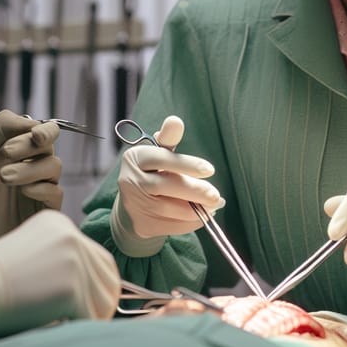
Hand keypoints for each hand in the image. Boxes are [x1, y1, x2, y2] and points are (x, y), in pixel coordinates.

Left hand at [0, 110, 61, 251]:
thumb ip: (2, 126)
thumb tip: (31, 121)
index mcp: (10, 150)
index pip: (39, 131)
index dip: (43, 130)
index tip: (34, 135)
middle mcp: (25, 167)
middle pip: (49, 145)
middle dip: (31, 145)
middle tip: (6, 153)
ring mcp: (33, 190)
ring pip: (54, 166)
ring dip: (31, 167)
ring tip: (4, 178)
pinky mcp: (39, 213)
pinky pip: (56, 193)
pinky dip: (42, 188)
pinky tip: (23, 193)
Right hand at [0, 210, 120, 336]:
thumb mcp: (30, 250)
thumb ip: (58, 258)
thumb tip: (88, 284)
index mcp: (60, 223)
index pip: (98, 257)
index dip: (97, 284)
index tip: (89, 302)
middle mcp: (71, 235)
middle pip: (108, 275)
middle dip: (100, 301)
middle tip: (86, 318)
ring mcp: (73, 259)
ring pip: (104, 298)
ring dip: (92, 315)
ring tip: (71, 323)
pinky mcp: (71, 287)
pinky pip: (90, 316)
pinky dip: (80, 326)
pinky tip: (62, 326)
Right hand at [110, 115, 223, 255]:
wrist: (134, 204)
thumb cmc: (153, 171)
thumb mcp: (159, 152)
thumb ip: (168, 138)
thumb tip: (175, 121)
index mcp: (135, 157)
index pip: (161, 158)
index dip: (186, 164)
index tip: (210, 170)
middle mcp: (131, 180)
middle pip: (164, 185)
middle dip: (194, 191)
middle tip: (216, 195)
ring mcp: (134, 204)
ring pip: (168, 208)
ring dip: (195, 209)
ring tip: (213, 206)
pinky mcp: (142, 224)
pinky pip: (170, 225)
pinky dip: (190, 223)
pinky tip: (203, 217)